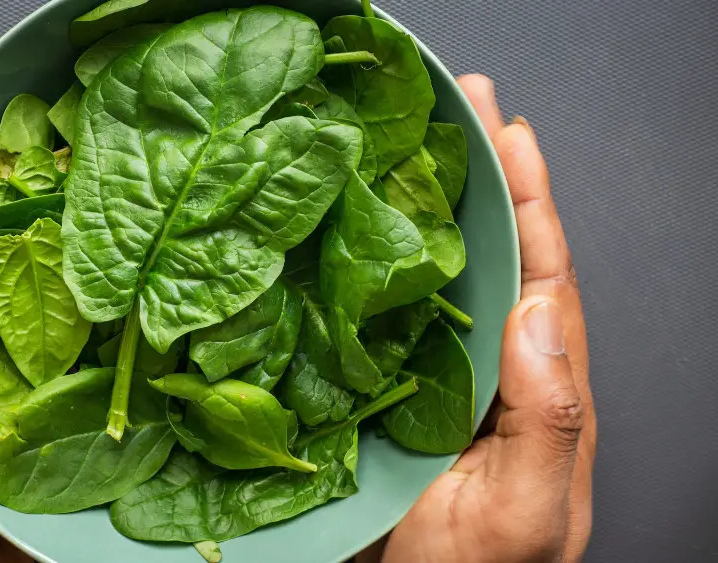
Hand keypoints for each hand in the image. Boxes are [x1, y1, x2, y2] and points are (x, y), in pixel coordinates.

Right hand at [360, 75, 595, 562]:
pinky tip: (356, 225)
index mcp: (538, 387)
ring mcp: (438, 375)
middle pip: (494, 254)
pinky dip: (377, 262)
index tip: (508, 132)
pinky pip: (385, 314)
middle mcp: (492, 368)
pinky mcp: (387, 390)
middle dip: (483, 175)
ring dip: (430, 205)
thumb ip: (551, 421)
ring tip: (413, 140)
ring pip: (441, 274)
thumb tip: (540, 318)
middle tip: (462, 102)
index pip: (543, 274)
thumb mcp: (529, 512)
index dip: (528, 199)